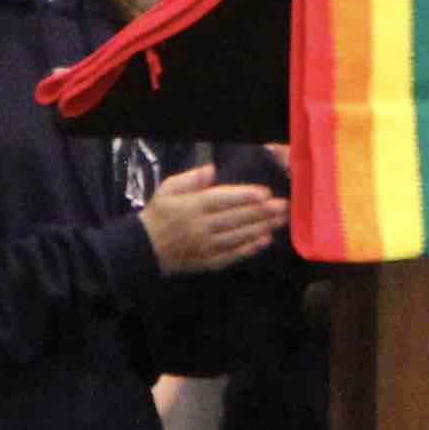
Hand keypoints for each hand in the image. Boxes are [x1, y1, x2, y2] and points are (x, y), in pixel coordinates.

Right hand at [139, 165, 286, 273]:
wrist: (145, 249)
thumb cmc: (159, 214)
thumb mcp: (167, 189)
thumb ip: (190, 179)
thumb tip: (212, 168)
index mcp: (192, 206)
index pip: (223, 199)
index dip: (245, 196)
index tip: (265, 192)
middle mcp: (201, 226)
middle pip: (236, 217)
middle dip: (262, 212)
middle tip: (283, 206)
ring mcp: (206, 246)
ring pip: (239, 235)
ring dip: (262, 228)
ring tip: (280, 220)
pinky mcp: (209, 261)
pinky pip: (233, 254)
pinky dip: (250, 248)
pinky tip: (265, 240)